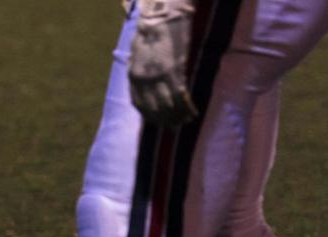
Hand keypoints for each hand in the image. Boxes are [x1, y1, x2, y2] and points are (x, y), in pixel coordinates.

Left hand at [128, 0, 198, 127]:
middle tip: (175, 127)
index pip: (139, 105)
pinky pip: (180, 95)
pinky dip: (187, 106)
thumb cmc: (149, 33)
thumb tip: (145, 86)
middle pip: (154, 108)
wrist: (160, 18)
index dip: (150, 117)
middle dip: (165, 121)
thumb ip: (140, 72)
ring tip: (186, 122)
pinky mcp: (174, 71)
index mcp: (133, 77)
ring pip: (168, 105)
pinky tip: (193, 112)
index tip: (159, 123)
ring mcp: (158, 77)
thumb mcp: (137, 55)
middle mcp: (144, 80)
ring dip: (178, 116)